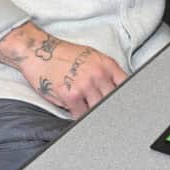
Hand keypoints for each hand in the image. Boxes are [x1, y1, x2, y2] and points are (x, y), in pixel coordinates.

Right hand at [0, 22, 126, 118]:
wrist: (38, 51)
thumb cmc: (63, 54)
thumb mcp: (91, 56)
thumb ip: (106, 71)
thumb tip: (118, 88)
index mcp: (106, 64)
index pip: (126, 84)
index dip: (129, 98)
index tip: (130, 108)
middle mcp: (98, 74)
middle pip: (113, 100)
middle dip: (111, 109)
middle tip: (111, 118)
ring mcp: (85, 85)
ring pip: (99, 109)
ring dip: (95, 114)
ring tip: (95, 117)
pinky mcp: (71, 96)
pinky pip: (82, 115)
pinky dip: (81, 117)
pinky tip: (78, 114)